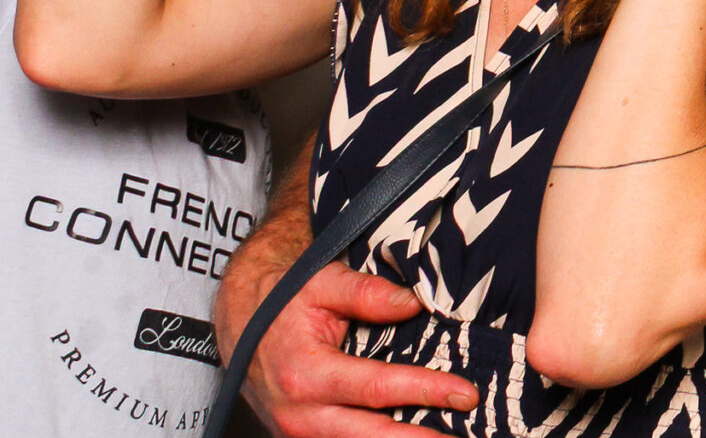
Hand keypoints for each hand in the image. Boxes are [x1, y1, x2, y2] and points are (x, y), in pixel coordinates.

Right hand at [221, 263, 475, 434]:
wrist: (240, 321)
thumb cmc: (283, 300)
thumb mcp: (322, 283)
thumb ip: (367, 293)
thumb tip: (414, 303)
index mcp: (306, 374)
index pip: (378, 389)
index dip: (425, 392)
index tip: (465, 394)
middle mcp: (299, 414)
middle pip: (370, 436)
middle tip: (462, 436)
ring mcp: (296, 433)